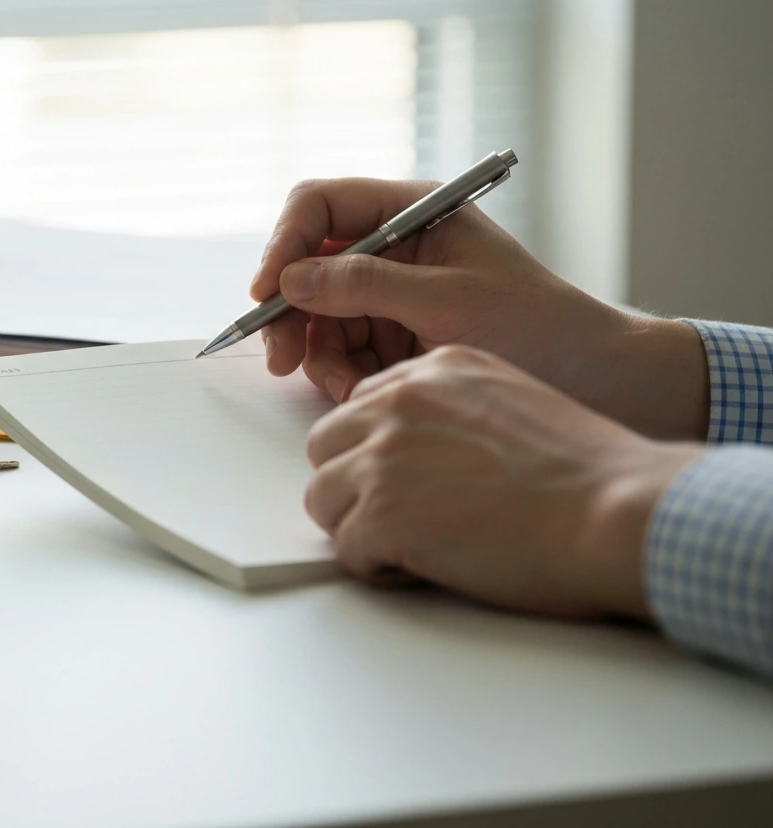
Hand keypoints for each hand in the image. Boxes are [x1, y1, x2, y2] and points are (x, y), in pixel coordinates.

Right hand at [252, 177, 709, 439]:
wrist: (596, 381)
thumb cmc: (539, 327)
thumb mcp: (447, 300)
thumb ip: (364, 285)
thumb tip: (291, 278)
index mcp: (414, 211)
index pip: (321, 206)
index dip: (285, 244)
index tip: (268, 291)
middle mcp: (396, 245)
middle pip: (309, 265)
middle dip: (294, 313)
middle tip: (282, 359)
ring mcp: (393, 292)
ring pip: (320, 315)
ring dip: (322, 353)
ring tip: (350, 387)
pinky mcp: (394, 334)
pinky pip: (342, 348)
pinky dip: (343, 373)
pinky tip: (365, 391)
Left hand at [304, 346, 703, 617]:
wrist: (616, 511)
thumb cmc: (587, 473)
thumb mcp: (512, 402)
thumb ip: (453, 412)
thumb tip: (418, 451)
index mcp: (435, 370)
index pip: (362, 406)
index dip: (377, 451)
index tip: (406, 480)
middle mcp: (400, 403)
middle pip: (326, 446)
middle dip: (353, 486)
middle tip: (401, 516)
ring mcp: (383, 457)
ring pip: (322, 497)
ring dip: (359, 528)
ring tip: (416, 545)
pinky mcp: (381, 513)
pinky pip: (345, 550)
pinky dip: (378, 569)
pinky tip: (427, 568)